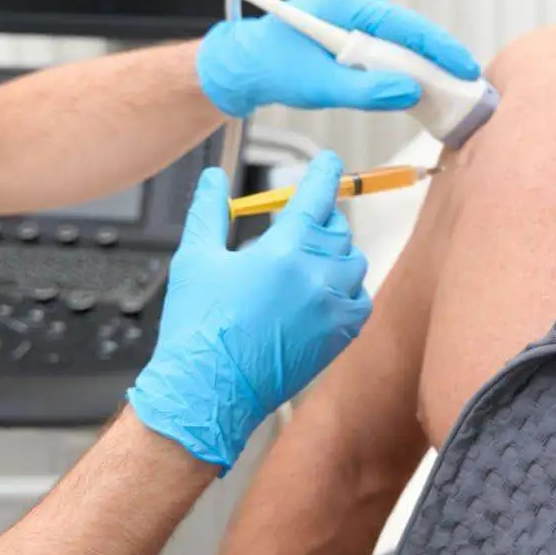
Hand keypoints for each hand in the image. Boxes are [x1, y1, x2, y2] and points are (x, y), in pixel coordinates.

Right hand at [126, 154, 369, 469]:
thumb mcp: (195, 259)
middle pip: (337, 228)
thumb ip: (209, 211)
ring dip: (336, 252)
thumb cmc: (198, 328)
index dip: (326, 174)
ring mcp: (331, 310)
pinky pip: (360, 301)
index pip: (317, 197)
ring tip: (309, 258)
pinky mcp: (338, 338)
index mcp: (282, 252)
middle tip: (301, 222)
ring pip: (354, 262)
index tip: (331, 163)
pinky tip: (325, 291)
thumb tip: (214, 178)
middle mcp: (315, 278)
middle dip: (321, 218)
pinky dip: (349, 290)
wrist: (208, 391)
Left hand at [195, 0, 480, 115]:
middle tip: (462, 90)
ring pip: (402, 40)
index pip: (404, 25)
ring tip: (442, 93)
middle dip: (434, 61)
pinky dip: (402, 66)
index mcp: (346, 1)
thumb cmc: (273, 68)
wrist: (247, 62)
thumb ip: (366, 90)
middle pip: (410, 32)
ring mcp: (360, 6)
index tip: (466, 67)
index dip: (439, 48)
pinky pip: (391, 44)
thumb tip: (411, 93)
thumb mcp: (319, 86)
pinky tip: (413, 86)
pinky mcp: (360, 21)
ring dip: (418, 67)